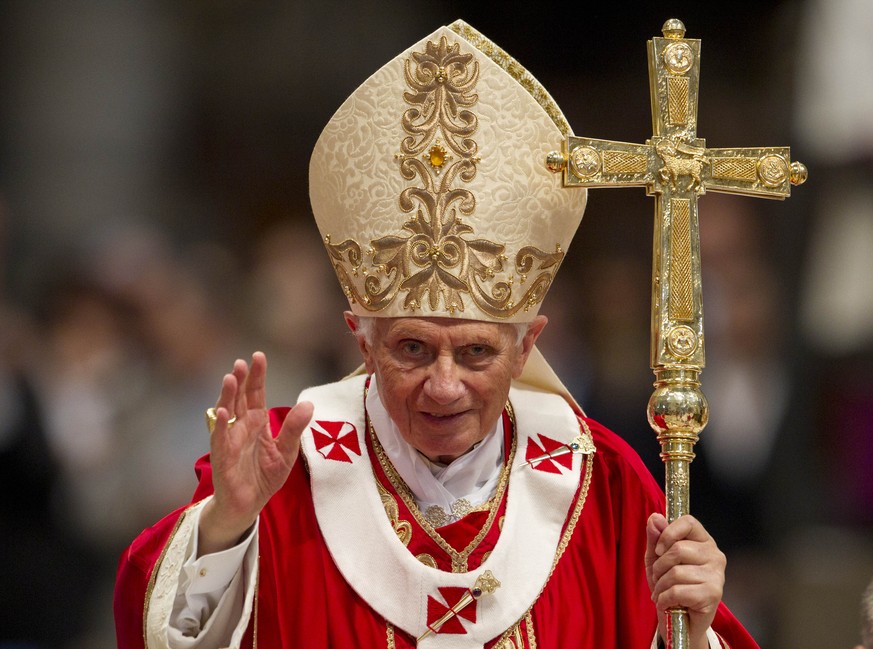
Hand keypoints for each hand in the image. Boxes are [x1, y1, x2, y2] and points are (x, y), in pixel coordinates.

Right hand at [198, 351, 312, 554]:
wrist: (248, 504)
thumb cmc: (265, 476)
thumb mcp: (287, 451)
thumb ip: (295, 428)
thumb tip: (309, 404)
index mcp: (257, 422)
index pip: (255, 394)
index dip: (257, 376)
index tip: (258, 356)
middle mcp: (241, 427)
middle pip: (239, 398)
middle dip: (240, 380)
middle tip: (241, 362)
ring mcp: (229, 440)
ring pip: (226, 412)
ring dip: (227, 395)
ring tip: (231, 378)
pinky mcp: (222, 457)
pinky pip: (220, 438)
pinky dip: (220, 424)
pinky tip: (223, 410)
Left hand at [645, 513, 725, 648]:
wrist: (680, 620)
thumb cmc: (670, 584)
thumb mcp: (656, 558)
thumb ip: (655, 537)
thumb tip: (655, 517)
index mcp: (703, 541)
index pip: (688, 522)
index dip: (668, 533)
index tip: (658, 549)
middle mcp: (715, 555)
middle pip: (678, 549)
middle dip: (659, 566)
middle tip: (657, 578)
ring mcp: (717, 575)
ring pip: (676, 572)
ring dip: (660, 585)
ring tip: (661, 593)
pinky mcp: (713, 595)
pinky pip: (679, 591)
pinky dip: (665, 598)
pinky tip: (666, 603)